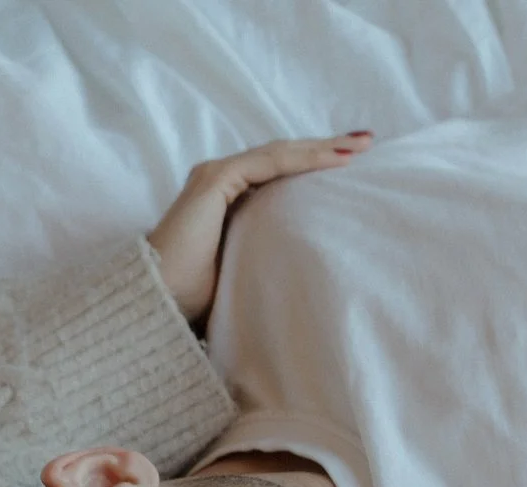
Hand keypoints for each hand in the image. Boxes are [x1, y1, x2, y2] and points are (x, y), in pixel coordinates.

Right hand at [148, 134, 371, 327]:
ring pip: (279, 154)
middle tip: (367, 142)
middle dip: (326, 149)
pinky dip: (303, 160)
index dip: (315, 165)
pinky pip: (268, 163)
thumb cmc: (198, 301)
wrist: (160, 304)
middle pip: (283, 158)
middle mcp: (221, 180)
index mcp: (227, 200)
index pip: (279, 174)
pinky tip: (334, 160)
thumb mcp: (247, 272)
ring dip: (322, 149)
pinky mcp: (214, 179)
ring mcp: (215, 176)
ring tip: (360, 146)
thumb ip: (268, 256)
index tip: (353, 164)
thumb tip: (310, 269)